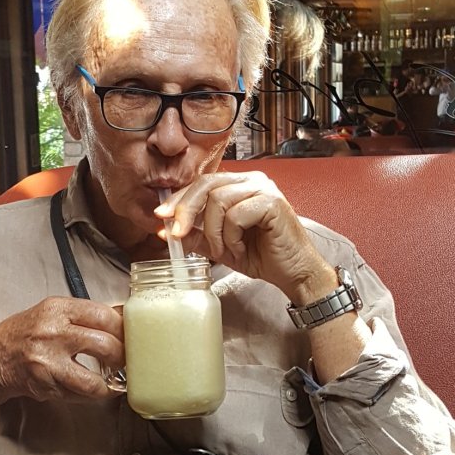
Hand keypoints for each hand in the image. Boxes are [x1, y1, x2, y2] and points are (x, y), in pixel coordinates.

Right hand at [0, 299, 124, 406]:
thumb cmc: (23, 334)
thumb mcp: (51, 312)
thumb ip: (83, 315)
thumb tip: (122, 317)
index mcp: (57, 309)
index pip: (103, 315)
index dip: (123, 328)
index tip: (129, 336)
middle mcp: (53, 334)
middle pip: (105, 345)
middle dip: (122, 357)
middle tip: (125, 360)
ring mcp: (48, 363)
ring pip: (93, 380)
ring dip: (110, 384)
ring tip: (115, 381)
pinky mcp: (45, 386)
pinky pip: (79, 395)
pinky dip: (91, 395)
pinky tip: (94, 389)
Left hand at [155, 172, 336, 305]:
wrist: (293, 273)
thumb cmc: (263, 257)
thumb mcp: (220, 246)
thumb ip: (197, 234)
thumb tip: (167, 229)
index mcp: (240, 185)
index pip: (201, 183)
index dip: (179, 200)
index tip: (161, 217)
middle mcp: (252, 181)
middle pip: (206, 184)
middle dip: (186, 211)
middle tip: (177, 234)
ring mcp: (264, 189)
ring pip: (218, 200)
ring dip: (214, 231)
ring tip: (224, 250)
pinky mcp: (272, 202)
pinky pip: (236, 215)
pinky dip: (232, 236)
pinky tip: (241, 248)